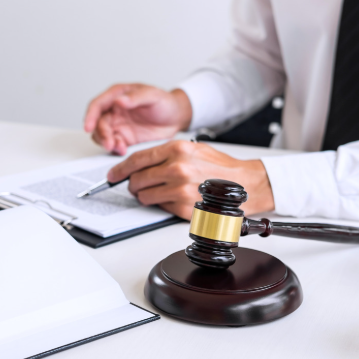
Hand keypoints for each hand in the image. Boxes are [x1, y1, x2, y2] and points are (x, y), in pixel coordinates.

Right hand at [83, 84, 192, 155]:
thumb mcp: (153, 95)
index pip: (97, 105)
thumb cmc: (165, 102)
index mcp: (117, 95)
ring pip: (102, 136)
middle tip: (110, 144)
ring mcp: (118, 125)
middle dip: (101, 135)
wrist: (177, 118)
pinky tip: (123, 151)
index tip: (88, 127)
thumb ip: (135, 97)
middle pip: (97, 123)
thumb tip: (119, 100)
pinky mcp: (124, 138)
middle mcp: (114, 110)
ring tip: (119, 148)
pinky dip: (115, 149)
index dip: (90, 116)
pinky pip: (113, 144)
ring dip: (106, 143)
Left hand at [107, 140, 273, 218]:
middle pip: (138, 179)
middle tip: (135, 186)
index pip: (137, 159)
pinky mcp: (185, 208)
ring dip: (146, 196)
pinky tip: (172, 199)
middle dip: (133, 184)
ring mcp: (180, 190)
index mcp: (177, 149)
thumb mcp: (194, 149)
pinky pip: (160, 207)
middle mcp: (177, 168)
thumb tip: (142, 164)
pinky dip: (161, 205)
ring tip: (157, 193)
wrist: (246, 185)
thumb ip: (167, 154)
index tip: (113, 174)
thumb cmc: (221, 168)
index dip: (121, 169)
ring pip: (145, 196)